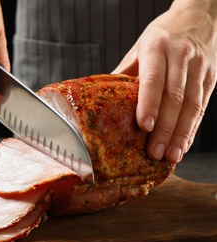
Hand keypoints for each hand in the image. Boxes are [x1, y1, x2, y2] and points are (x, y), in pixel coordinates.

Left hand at [113, 0, 216, 162]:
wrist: (198, 18)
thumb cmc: (160, 37)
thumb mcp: (138, 48)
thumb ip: (124, 74)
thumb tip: (102, 102)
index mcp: (156, 47)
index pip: (153, 78)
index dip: (149, 104)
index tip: (143, 127)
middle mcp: (180, 56)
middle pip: (175, 97)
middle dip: (165, 128)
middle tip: (155, 153)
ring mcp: (199, 68)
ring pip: (192, 105)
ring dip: (181, 134)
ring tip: (170, 156)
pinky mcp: (211, 78)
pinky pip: (202, 107)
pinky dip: (191, 129)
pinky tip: (182, 145)